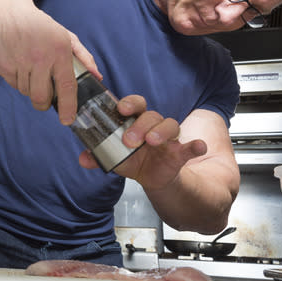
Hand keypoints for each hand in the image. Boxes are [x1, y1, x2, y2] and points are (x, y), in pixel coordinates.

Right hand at [0, 5, 99, 124]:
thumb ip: (84, 57)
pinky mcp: (4, 66)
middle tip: (46, 96)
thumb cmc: (40, 26)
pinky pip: (14, 86)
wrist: (9, 13)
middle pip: (41, 97)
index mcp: (59, 51)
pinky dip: (19, 82)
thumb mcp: (66, 36)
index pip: (66, 85)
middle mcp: (39, 58)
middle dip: (45, 103)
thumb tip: (96, 76)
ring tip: (31, 70)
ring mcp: (19, 63)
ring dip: (31, 89)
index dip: (68, 106)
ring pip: (27, 93)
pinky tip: (21, 65)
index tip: (68, 119)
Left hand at [78, 95, 206, 188]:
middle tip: (130, 139)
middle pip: (151, 115)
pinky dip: (196, 145)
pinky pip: (191, 146)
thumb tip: (83, 158)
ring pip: (170, 125)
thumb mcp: (113, 157)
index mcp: (136, 121)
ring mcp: (168, 138)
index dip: (129, 103)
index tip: (120, 108)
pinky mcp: (180, 152)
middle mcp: (153, 125)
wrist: (150, 177)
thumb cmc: (132, 158)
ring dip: (161, 131)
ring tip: (152, 142)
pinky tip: (198, 146)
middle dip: (140, 125)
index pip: (135, 105)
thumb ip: (99, 156)